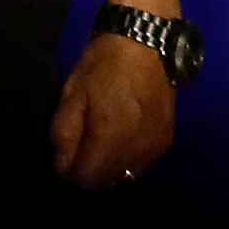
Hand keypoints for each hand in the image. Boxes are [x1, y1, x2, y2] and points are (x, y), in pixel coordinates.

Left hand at [50, 32, 175, 188]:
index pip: (87, 181)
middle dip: (88, 174)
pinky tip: (118, 139)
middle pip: (108, 183)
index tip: (62, 159)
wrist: (145, 45)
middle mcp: (138, 151)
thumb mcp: (71, 96)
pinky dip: (126, 160)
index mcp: (112, 140)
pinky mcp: (167, 139)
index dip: (69, 175)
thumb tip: (61, 169)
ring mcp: (156, 147)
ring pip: (127, 177)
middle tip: (77, 150)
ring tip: (96, 145)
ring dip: (108, 170)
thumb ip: (63, 136)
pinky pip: (142, 164)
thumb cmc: (102, 67)